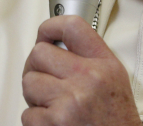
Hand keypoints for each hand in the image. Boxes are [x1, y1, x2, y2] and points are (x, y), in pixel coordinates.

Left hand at [22, 16, 142, 125]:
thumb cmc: (115, 119)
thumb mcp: (114, 78)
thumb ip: (89, 57)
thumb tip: (56, 45)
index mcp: (103, 64)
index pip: (72, 27)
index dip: (51, 27)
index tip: (45, 33)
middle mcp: (87, 78)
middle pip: (39, 53)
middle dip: (37, 67)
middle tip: (45, 78)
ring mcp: (68, 101)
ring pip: (29, 82)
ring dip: (35, 96)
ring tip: (52, 104)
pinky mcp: (53, 122)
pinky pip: (27, 113)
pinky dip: (36, 120)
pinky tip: (54, 122)